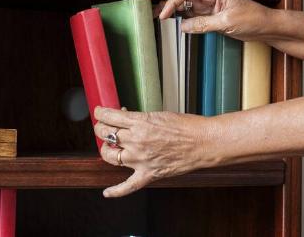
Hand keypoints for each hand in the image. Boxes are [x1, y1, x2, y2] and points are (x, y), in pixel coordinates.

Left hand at [93, 106, 215, 196]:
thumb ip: (140, 119)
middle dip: (101, 127)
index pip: (110, 117)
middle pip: (106, 134)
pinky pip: (127, 186)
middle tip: (103, 125)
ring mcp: (140, 160)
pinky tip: (107, 192)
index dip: (101, 113)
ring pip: (109, 156)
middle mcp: (136, 141)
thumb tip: (127, 119)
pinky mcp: (148, 174)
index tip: (99, 112)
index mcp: (140, 123)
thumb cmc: (187, 126)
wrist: (204, 142)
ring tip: (109, 145)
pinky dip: (115, 191)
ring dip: (106, 149)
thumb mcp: (159, 114)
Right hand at [142, 0, 270, 39]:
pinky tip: (170, 18)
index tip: (163, 15)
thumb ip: (204, 24)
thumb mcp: (227, 23)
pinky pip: (190, 11)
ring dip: (169, 3)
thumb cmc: (252, 19)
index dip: (172, 2)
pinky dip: (178, 14)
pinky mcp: (210, 13)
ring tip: (152, 8)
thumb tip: (183, 26)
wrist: (265, 26)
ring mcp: (209, 3)